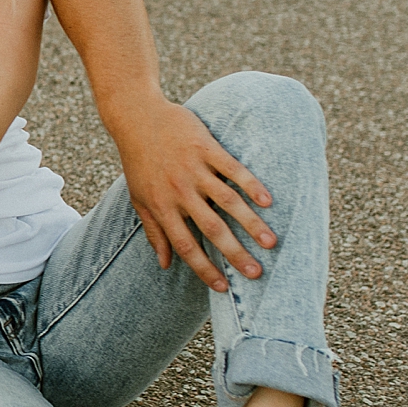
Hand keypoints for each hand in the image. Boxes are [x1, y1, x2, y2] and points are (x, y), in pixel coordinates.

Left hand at [113, 100, 275, 291]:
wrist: (136, 118)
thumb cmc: (138, 162)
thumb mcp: (139, 199)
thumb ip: (153, 232)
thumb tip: (163, 265)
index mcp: (162, 207)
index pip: (185, 246)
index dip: (204, 268)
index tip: (223, 287)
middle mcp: (179, 192)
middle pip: (211, 228)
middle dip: (235, 253)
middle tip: (257, 274)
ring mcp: (194, 169)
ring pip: (227, 201)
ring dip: (250, 223)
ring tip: (271, 243)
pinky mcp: (206, 148)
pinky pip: (232, 169)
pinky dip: (251, 185)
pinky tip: (268, 201)